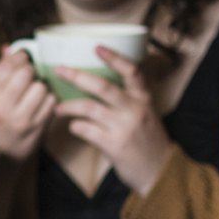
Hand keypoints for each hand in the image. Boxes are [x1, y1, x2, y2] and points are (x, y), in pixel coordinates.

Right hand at [0, 48, 55, 161]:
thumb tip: (10, 48)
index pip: (5, 66)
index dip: (18, 57)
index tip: (23, 57)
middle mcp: (2, 108)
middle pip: (25, 73)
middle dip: (30, 70)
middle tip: (29, 75)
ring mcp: (20, 119)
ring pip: (41, 86)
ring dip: (40, 86)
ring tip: (34, 93)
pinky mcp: (37, 128)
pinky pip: (51, 102)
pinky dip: (48, 100)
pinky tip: (41, 105)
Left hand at [52, 47, 173, 195]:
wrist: (160, 172)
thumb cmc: (147, 141)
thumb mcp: (145, 114)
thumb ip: (127, 100)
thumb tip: (96, 84)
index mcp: (144, 99)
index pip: (132, 71)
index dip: (114, 58)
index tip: (96, 47)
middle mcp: (135, 110)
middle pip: (103, 86)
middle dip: (78, 76)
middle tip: (60, 70)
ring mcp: (125, 127)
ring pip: (89, 108)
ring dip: (68, 106)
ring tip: (58, 107)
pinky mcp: (114, 145)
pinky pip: (86, 130)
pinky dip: (75, 127)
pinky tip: (73, 127)